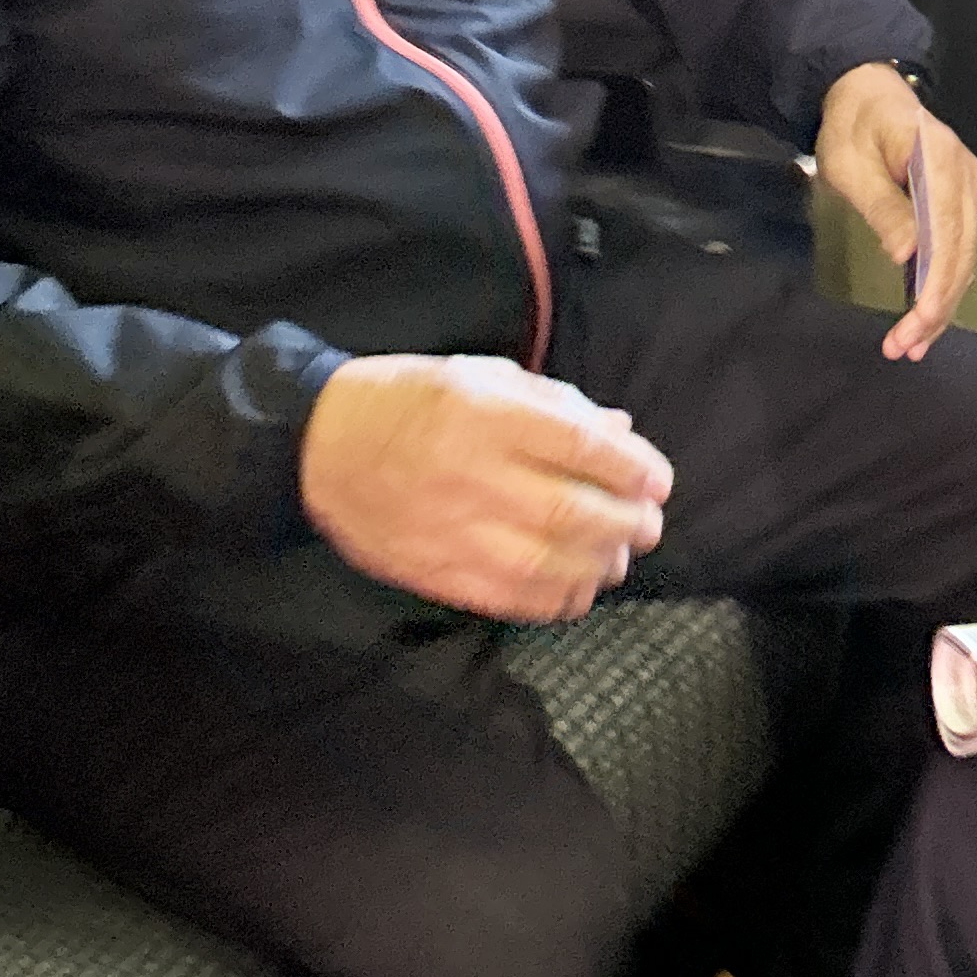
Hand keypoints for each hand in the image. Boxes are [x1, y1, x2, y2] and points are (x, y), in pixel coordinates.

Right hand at [300, 353, 673, 622]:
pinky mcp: (432, 571)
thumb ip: (554, 403)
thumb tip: (620, 432)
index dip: (632, 468)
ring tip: (619, 557)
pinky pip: (507, 598)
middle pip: (570, 512)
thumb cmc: (410, 400)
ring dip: (598, 567)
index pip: (579, 446)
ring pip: (545, 563)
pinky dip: (555, 600)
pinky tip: (578, 589)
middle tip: (649, 525)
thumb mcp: (481, 375)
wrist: (317, 445)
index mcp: (484, 414)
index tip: (658, 482)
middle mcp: (470, 474)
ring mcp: (450, 529)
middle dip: (627, 523)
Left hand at [816, 62, 976, 360]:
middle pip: (961, 250)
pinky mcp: (958, 200)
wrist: (866, 91)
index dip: (937, 280)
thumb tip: (907, 255)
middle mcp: (963, 174)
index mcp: (938, 158)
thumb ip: (882, 207)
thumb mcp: (850, 166)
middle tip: (906, 345)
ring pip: (963, 256)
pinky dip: (943, 284)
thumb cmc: (853, 126)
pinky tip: (927, 314)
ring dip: (942, 302)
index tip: (919, 318)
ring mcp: (965, 187)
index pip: (946, 230)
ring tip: (913, 343)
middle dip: (938, 304)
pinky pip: (957, 248)